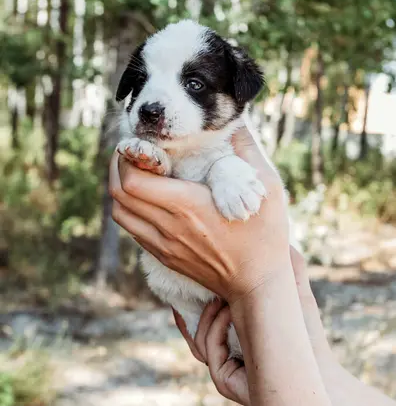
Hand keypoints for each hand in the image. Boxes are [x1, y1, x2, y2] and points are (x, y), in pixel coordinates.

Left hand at [110, 125, 289, 305]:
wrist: (257, 284)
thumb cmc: (264, 236)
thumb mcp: (266, 187)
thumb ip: (247, 149)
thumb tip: (237, 121)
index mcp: (187, 205)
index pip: (132, 180)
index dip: (127, 158)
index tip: (141, 145)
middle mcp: (168, 226)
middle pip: (119, 195)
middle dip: (118, 167)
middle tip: (133, 152)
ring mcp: (164, 245)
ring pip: (120, 214)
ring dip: (120, 190)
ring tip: (135, 172)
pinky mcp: (165, 256)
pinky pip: (133, 230)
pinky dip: (130, 209)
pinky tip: (148, 199)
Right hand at [171, 246, 324, 405]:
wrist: (320, 373)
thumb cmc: (306, 334)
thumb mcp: (294, 292)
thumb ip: (287, 264)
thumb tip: (280, 235)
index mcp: (234, 337)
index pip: (202, 318)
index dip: (193, 300)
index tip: (190, 275)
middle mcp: (225, 354)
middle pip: (192, 330)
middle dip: (186, 308)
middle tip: (185, 281)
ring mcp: (222, 368)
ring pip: (198, 339)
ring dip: (207, 315)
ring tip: (220, 296)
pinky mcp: (223, 380)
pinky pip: (208, 352)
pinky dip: (215, 330)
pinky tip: (227, 312)